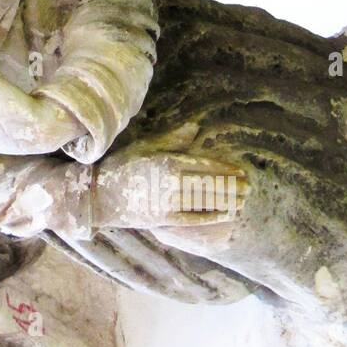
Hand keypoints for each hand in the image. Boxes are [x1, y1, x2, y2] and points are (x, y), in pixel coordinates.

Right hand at [92, 152, 247, 229]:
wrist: (99, 194)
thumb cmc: (122, 166)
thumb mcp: (146, 148)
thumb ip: (173, 140)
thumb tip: (195, 126)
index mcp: (167, 161)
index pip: (204, 165)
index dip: (225, 169)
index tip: (240, 171)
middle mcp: (169, 182)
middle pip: (209, 184)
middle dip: (231, 186)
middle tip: (247, 187)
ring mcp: (166, 202)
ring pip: (204, 202)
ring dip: (226, 201)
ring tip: (241, 200)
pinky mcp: (163, 219)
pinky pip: (193, 218)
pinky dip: (211, 216)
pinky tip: (225, 214)